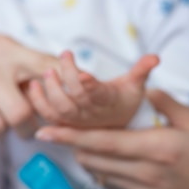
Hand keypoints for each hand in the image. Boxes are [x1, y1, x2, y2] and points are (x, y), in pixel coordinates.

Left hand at [27, 51, 158, 128]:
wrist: (123, 131)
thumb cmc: (126, 102)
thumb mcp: (138, 87)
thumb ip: (142, 71)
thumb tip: (155, 58)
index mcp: (109, 104)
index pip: (98, 95)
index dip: (88, 85)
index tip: (81, 72)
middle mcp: (92, 117)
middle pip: (73, 103)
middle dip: (63, 82)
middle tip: (59, 61)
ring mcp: (79, 123)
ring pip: (59, 112)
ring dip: (48, 92)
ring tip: (45, 74)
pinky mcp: (67, 127)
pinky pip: (50, 117)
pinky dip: (39, 103)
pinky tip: (34, 88)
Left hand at [35, 89, 188, 188]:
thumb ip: (168, 106)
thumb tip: (147, 91)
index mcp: (158, 148)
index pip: (103, 142)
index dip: (70, 136)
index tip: (45, 131)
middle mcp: (146, 173)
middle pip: (93, 159)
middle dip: (74, 144)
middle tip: (61, 129)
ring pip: (99, 173)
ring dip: (89, 158)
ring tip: (86, 142)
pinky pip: (113, 186)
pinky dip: (105, 171)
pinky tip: (112, 160)